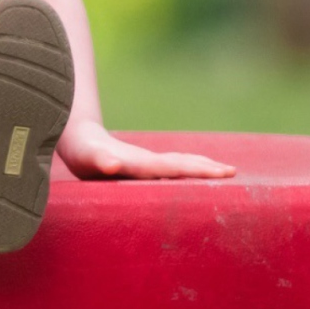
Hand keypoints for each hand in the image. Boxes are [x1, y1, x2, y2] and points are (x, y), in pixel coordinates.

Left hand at [58, 120, 234, 179]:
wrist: (77, 136)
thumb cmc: (83, 152)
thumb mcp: (88, 158)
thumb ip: (101, 161)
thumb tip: (111, 163)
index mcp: (140, 163)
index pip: (175, 168)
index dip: (197, 171)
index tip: (222, 173)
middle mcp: (147, 161)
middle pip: (182, 163)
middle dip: (207, 168)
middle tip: (232, 172)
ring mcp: (146, 161)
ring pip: (180, 162)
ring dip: (202, 166)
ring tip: (225, 170)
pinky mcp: (142, 165)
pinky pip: (172, 166)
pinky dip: (189, 168)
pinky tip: (199, 173)